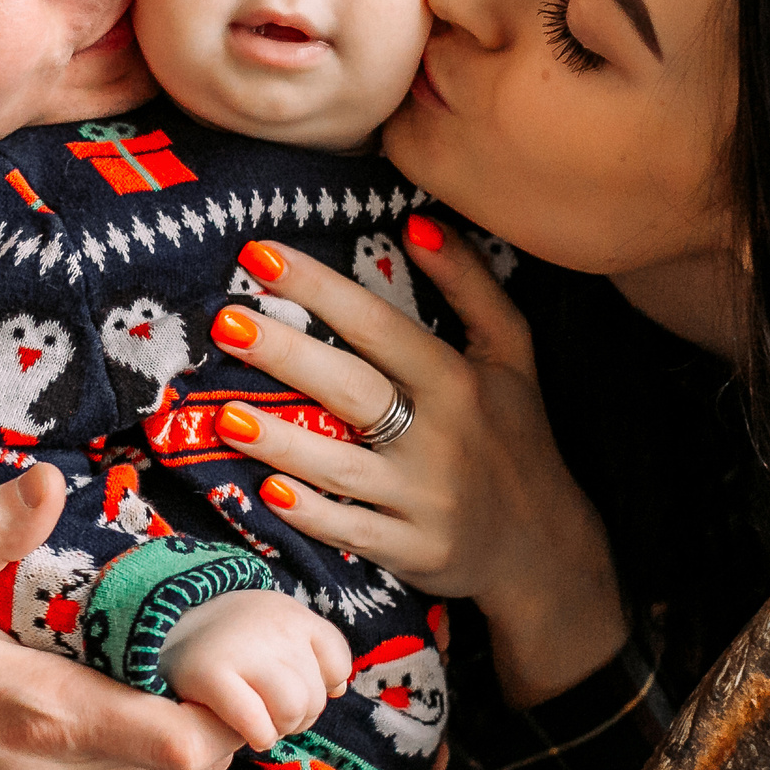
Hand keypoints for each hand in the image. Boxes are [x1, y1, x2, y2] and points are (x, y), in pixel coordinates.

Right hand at [157, 589, 352, 751]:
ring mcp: (243, 646)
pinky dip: (257, 736)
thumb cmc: (226, 642)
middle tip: (265, 709)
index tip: (286, 687)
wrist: (160, 631)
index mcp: (292, 614)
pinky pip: (258, 725)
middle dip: (295, 716)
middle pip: (315, 696)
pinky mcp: (211, 673)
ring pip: (293, 710)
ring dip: (277, 728)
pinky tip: (244, 731)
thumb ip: (311, 654)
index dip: (318, 688)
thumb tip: (340, 688)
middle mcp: (274, 624)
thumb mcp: (273, 633)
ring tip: (255, 720)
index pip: (337, 665)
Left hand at [206, 225, 626, 706]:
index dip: (320, 288)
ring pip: (341, 467)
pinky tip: (266, 491)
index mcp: (459, 381)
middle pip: (353, 389)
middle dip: (287, 355)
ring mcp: (424, 500)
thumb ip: (469, 284)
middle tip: (227, 323)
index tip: (260, 255)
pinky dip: (310, 514)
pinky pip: (350, 531)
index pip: (379, 325)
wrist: (544, 547)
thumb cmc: (514, 434)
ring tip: (224, 414)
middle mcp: (441, 438)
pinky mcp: (410, 550)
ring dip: (281, 442)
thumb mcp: (511, 353)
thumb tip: (417, 220)